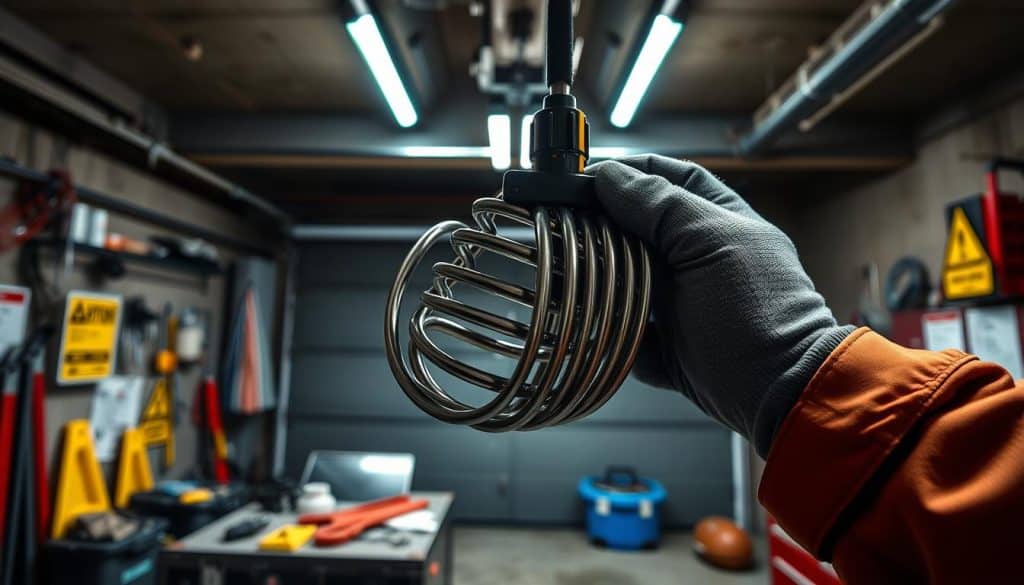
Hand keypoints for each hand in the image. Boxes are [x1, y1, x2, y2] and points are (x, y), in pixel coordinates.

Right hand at [589, 155, 852, 456]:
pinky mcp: (671, 352)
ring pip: (628, 287)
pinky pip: (630, 338)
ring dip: (604, 289)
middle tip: (570, 230)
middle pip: (640, 233)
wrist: (779, 394)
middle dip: (606, 233)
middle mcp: (699, 261)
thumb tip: (610, 176)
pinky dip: (620, 340)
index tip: (588, 178)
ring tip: (576, 284)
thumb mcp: (709, 243)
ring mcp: (684, 307)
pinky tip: (613, 335)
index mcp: (719, 222)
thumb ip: (659, 206)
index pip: (671, 179)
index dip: (631, 174)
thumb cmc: (758, 310)